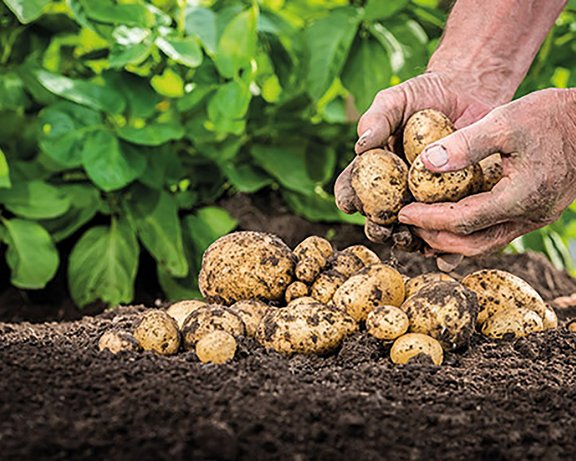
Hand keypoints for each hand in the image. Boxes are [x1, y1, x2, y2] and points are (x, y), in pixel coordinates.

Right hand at [335, 71, 495, 238]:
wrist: (468, 93)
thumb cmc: (424, 95)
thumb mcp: (396, 99)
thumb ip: (377, 119)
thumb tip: (361, 146)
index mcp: (374, 170)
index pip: (352, 187)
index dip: (347, 198)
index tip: (349, 203)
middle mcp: (395, 190)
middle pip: (379, 218)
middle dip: (377, 228)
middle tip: (383, 228)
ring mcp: (424, 200)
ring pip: (411, 231)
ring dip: (408, 241)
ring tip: (413, 240)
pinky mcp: (454, 205)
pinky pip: (447, 230)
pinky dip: (445, 247)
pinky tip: (446, 251)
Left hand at [398, 88, 575, 255]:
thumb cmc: (551, 116)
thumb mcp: (505, 121)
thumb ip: (465, 144)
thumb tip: (425, 163)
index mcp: (519, 197)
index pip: (462, 220)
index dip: (428, 219)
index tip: (402, 213)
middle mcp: (528, 216)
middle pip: (472, 244)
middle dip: (436, 238)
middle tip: (408, 226)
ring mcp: (534, 218)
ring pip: (486, 244)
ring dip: (452, 241)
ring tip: (424, 230)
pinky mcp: (535, 212)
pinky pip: (497, 233)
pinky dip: (470, 233)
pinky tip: (452, 223)